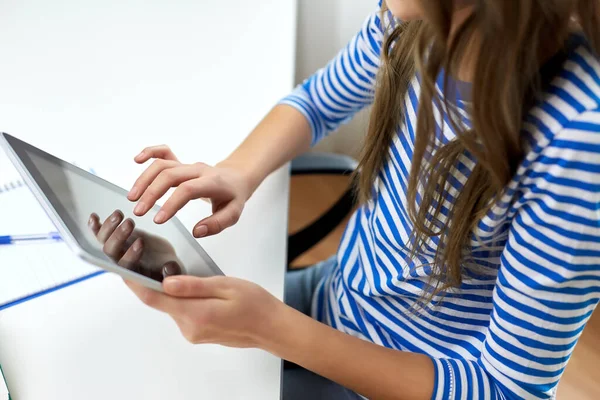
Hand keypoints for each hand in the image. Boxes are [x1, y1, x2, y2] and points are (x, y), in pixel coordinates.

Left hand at [88, 210, 182, 280]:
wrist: (161, 263)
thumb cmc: (166, 268)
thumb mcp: (175, 272)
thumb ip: (172, 271)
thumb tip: (169, 267)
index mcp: (134, 273)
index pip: (127, 267)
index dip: (130, 255)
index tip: (141, 242)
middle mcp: (121, 262)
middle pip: (111, 252)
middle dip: (118, 237)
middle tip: (130, 223)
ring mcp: (116, 251)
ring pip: (104, 241)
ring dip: (108, 228)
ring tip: (119, 214)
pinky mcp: (115, 241)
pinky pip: (100, 235)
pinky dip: (95, 227)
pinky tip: (94, 218)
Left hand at [125, 275, 286, 348]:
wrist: (272, 328)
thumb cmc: (255, 304)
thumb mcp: (226, 286)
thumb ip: (194, 285)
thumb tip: (165, 282)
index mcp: (195, 314)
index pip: (153, 298)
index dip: (133, 282)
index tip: (120, 267)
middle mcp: (189, 327)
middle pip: (160, 302)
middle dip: (151, 281)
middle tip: (147, 257)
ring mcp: (194, 332)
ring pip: (173, 306)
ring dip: (170, 290)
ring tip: (175, 268)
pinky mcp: (199, 332)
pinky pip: (183, 312)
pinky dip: (182, 298)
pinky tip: (192, 286)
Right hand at [127, 145, 252, 237]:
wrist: (236, 177)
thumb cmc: (233, 196)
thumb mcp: (233, 214)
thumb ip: (216, 224)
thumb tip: (196, 232)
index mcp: (212, 182)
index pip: (188, 189)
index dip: (171, 203)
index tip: (158, 220)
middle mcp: (198, 170)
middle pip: (170, 175)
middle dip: (151, 193)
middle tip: (139, 212)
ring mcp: (188, 165)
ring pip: (162, 165)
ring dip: (145, 179)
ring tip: (133, 198)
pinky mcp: (181, 163)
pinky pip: (164, 152)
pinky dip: (150, 153)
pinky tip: (137, 160)